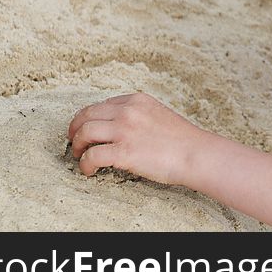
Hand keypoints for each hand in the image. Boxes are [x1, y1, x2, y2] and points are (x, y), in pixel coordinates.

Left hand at [67, 92, 207, 184]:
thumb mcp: (159, 114)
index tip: (87, 127)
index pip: (103, 104)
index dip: (90, 117)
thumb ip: (139, 115)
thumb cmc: (183, 140)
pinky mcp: (123, 152)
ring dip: (78, 145)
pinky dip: (85, 164)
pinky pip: (91, 156)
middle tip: (74, 140)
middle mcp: (128, 111)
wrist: (196, 153)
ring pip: (84, 132)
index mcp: (137, 100)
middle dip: (75, 128)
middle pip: (87, 115)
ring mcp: (124, 131)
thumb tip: (122, 126)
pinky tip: (89, 170)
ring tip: (79, 155)